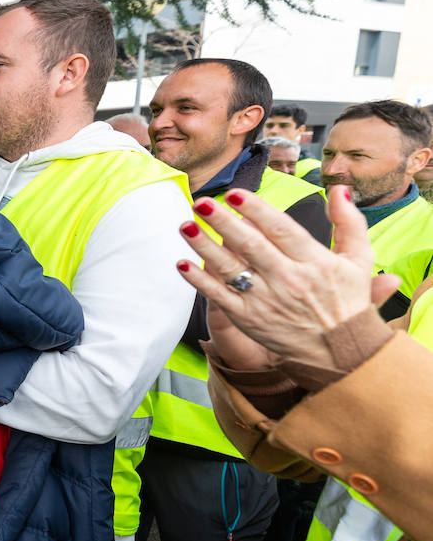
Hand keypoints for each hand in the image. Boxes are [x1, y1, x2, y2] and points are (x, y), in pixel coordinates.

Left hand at [177, 185, 399, 371]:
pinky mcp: (248, 318)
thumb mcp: (359, 260)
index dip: (256, 210)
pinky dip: (200, 281)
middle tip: (202, 203)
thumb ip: (349, 222)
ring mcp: (265, 300)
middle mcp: (288, 279)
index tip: (235, 194)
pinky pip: (219, 297)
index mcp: (314, 262)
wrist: (341, 351)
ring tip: (186, 226)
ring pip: (230, 269)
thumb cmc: (347, 301)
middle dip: (224, 223)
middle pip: (251, 246)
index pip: (281, 230)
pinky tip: (181, 264)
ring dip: (204, 247)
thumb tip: (339, 189)